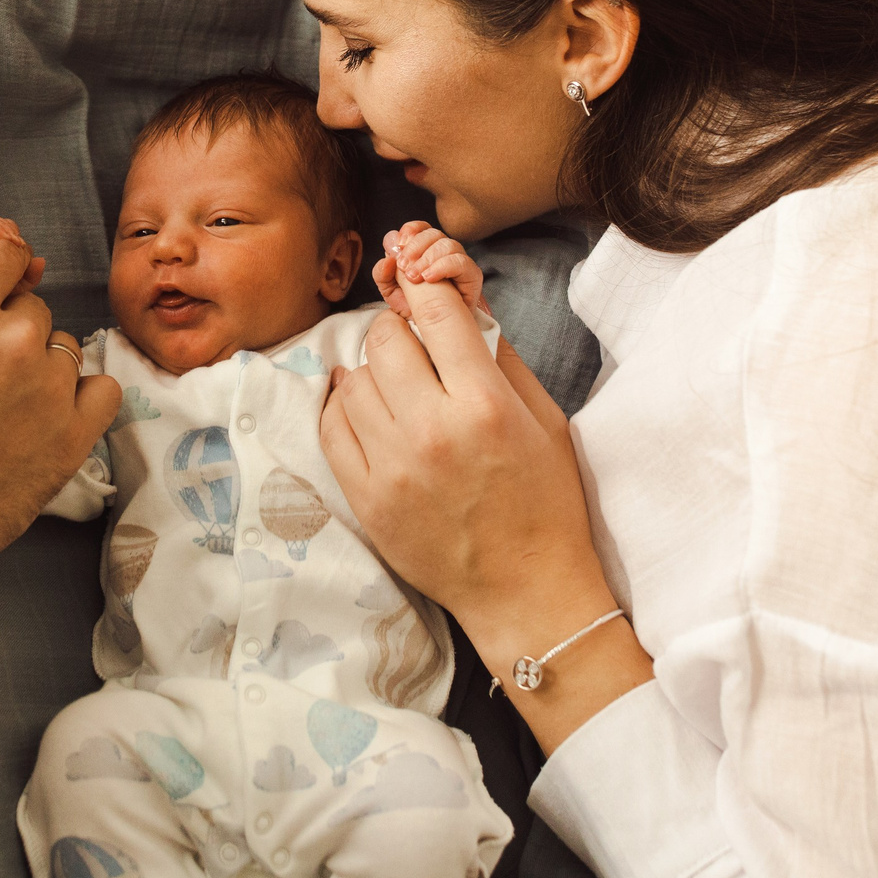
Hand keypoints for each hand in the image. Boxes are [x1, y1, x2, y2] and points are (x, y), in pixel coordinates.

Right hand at [0, 232, 117, 580]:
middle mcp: (15, 337)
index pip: (6, 250)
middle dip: (7, 326)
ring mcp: (51, 386)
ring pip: (64, 346)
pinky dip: (81, 396)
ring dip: (40, 363)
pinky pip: (102, 389)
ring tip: (3, 405)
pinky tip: (50, 415)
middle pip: (32, 304)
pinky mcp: (75, 434)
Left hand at [321, 269, 612, 670]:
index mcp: (484, 404)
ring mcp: (393, 467)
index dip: (427, 288)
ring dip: (373, 371)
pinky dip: (344, 408)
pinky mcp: (367, 498)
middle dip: (398, 328)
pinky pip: (332, 427)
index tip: (424, 288)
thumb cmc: (545, 501)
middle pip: (385, 338)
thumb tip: (460, 304)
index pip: (437, 311)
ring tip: (395, 386)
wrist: (525, 589)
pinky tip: (366, 410)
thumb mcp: (543, 418)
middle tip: (411, 343)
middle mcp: (433, 430)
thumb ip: (500, 357)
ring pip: (354, 380)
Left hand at [371, 220, 491, 319]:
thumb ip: (383, 270)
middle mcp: (443, 253)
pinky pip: (461, 262)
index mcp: (424, 251)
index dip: (411, 230)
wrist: (429, 335)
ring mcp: (459, 263)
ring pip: (448, 244)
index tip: (399, 244)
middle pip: (434, 233)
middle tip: (404, 267)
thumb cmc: (413, 310)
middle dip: (415, 247)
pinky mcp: (471, 277)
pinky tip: (429, 278)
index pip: (421, 228)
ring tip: (415, 278)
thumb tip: (388, 249)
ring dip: (427, 258)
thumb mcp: (390, 291)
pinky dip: (443, 266)